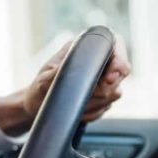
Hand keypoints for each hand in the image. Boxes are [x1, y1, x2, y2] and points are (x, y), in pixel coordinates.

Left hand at [0, 37, 131, 135]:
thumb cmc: (40, 89)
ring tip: (74, 103)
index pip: (115, 45)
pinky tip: (77, 110)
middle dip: (103, 89)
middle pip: (120, 72)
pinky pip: (107, 107)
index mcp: (85, 47)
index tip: (109, 78)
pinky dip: (92, 112)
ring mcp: (103, 79)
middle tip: (85, 97)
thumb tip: (81, 67)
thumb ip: (64, 72)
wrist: (38, 107)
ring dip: (94, 103)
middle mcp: (97, 60)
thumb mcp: (45, 80)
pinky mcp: (104, 96)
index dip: (119, 60)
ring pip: (115, 93)